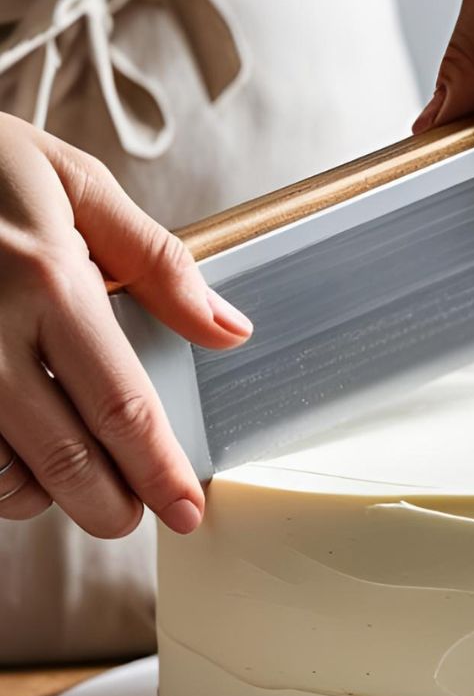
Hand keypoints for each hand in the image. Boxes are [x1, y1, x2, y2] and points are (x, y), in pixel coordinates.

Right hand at [0, 113, 251, 537]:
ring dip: (47, 496)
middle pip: (67, 461)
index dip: (158, 472)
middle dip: (111, 505)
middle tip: (132, 511)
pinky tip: (16, 455)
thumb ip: (158, 261)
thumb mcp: (74, 183)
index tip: (185, 510)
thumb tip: (229, 330)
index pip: (122, 406)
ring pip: (2, 478)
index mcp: (48, 281)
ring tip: (75, 477)